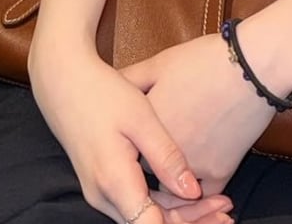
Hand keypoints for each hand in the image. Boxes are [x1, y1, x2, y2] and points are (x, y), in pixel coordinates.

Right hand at [29, 44, 234, 223]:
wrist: (63, 82)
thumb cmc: (104, 93)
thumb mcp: (140, 118)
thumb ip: (165, 157)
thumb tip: (193, 191)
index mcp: (114, 181)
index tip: (220, 217)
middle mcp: (103, 196)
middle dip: (192, 222)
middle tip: (228, 213)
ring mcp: (100, 192)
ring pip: (144, 217)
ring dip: (180, 215)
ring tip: (218, 207)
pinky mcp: (102, 183)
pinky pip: (136, 205)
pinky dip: (164, 205)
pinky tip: (189, 196)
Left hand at [121, 33, 275, 197]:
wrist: (253, 65)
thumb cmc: (206, 59)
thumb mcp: (160, 62)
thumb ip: (131, 78)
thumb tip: (111, 84)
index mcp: (146, 127)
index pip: (127, 150)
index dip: (130, 147)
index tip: (133, 143)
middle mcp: (164, 154)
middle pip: (148, 174)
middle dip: (150, 170)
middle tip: (155, 161)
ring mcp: (192, 167)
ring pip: (174, 190)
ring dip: (172, 186)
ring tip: (173, 176)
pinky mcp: (220, 172)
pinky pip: (203, 195)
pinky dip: (199, 192)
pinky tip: (197, 184)